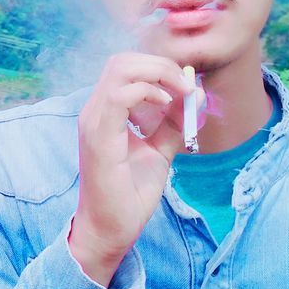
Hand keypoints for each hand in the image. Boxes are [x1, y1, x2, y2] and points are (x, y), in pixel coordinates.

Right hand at [68, 51, 198, 285]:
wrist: (111, 228)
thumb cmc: (130, 193)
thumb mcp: (158, 151)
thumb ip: (171, 125)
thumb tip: (194, 96)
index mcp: (105, 111)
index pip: (126, 67)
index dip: (160, 67)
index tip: (189, 86)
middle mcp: (95, 110)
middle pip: (122, 61)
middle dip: (161, 65)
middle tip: (187, 86)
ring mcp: (93, 120)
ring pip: (120, 69)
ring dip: (158, 73)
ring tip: (181, 93)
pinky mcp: (99, 136)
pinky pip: (120, 96)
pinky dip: (148, 92)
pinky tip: (166, 105)